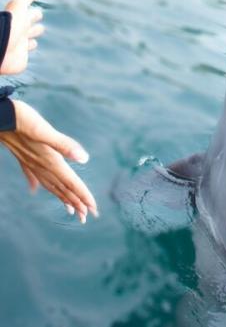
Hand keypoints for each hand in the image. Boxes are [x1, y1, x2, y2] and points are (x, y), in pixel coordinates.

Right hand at [0, 100, 97, 222]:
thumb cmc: (20, 119)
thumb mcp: (43, 129)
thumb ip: (64, 145)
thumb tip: (84, 158)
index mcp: (49, 160)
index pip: (70, 182)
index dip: (83, 196)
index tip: (93, 210)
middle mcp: (40, 165)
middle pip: (62, 188)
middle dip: (76, 202)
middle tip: (87, 217)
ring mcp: (30, 162)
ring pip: (49, 185)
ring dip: (61, 197)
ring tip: (71, 209)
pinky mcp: (23, 156)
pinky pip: (33, 176)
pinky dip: (38, 184)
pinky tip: (34, 189)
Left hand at [1, 0, 45, 74]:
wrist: (0, 49)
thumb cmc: (9, 25)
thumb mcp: (19, 5)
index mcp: (20, 19)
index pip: (31, 13)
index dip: (35, 12)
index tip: (38, 10)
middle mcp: (21, 30)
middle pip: (31, 23)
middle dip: (34, 20)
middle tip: (37, 16)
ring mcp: (21, 44)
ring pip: (30, 38)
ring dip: (33, 34)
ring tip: (36, 31)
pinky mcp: (21, 57)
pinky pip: (28, 51)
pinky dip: (31, 47)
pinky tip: (32, 45)